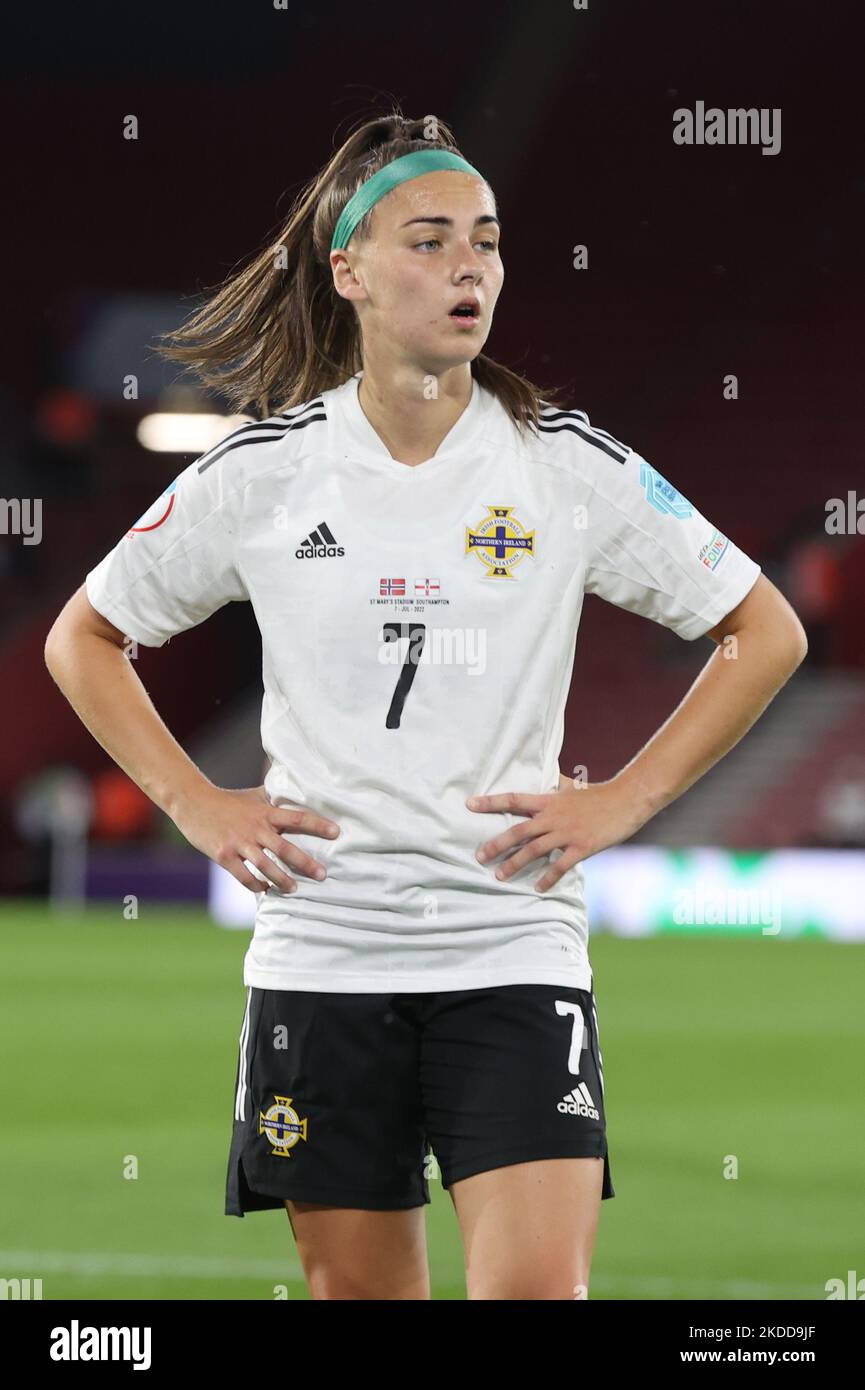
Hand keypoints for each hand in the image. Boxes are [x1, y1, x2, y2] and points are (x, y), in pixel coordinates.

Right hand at [172, 783, 339, 894]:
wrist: (193, 802)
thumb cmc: (228, 800)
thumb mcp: (254, 795)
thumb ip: (275, 796)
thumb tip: (296, 785)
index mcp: (265, 812)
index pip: (297, 817)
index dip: (318, 825)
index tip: (336, 833)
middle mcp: (255, 828)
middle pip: (285, 848)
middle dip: (306, 863)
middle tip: (323, 875)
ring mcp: (238, 843)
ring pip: (266, 865)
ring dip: (282, 879)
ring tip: (294, 888)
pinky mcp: (223, 855)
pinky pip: (243, 876)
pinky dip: (256, 885)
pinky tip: (265, 889)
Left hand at [466, 772, 649, 891]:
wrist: (627, 799)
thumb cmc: (600, 794)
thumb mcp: (574, 787)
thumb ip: (559, 787)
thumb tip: (553, 779)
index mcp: (549, 801)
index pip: (514, 800)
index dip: (491, 802)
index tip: (470, 804)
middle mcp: (553, 816)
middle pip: (518, 831)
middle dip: (496, 844)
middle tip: (478, 855)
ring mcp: (567, 833)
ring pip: (534, 850)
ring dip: (514, 864)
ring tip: (499, 876)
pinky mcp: (582, 847)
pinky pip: (560, 866)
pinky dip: (548, 878)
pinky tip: (538, 888)